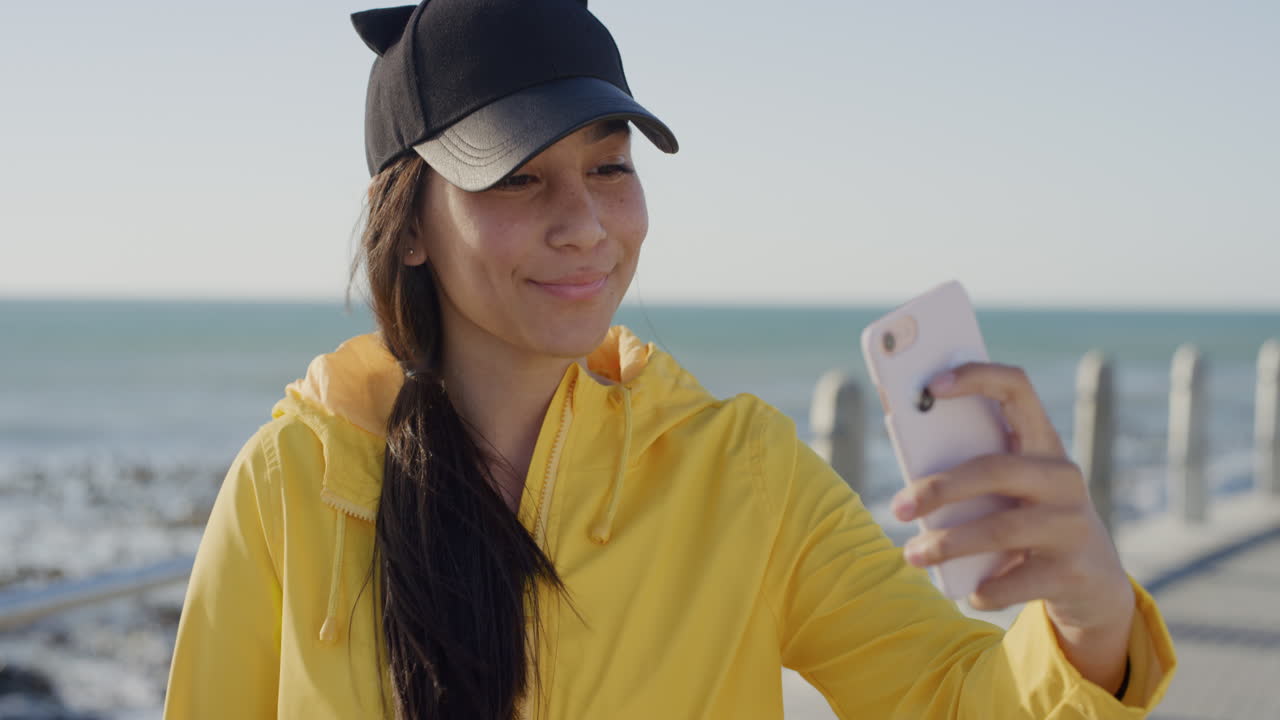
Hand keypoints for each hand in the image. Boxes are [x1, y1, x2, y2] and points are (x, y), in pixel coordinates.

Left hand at [889, 362, 1135, 690]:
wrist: (1092, 581)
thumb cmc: (1025, 517)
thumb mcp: (1006, 486)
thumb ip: (966, 460)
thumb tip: (898, 427)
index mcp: (1042, 442)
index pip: (1017, 388)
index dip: (976, 377)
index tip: (930, 383)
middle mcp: (1063, 476)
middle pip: (995, 469)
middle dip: (939, 488)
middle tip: (898, 508)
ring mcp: (1072, 524)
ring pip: (1000, 529)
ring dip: (948, 544)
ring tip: (912, 556)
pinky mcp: (1072, 571)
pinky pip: (1016, 580)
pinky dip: (985, 588)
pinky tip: (970, 592)